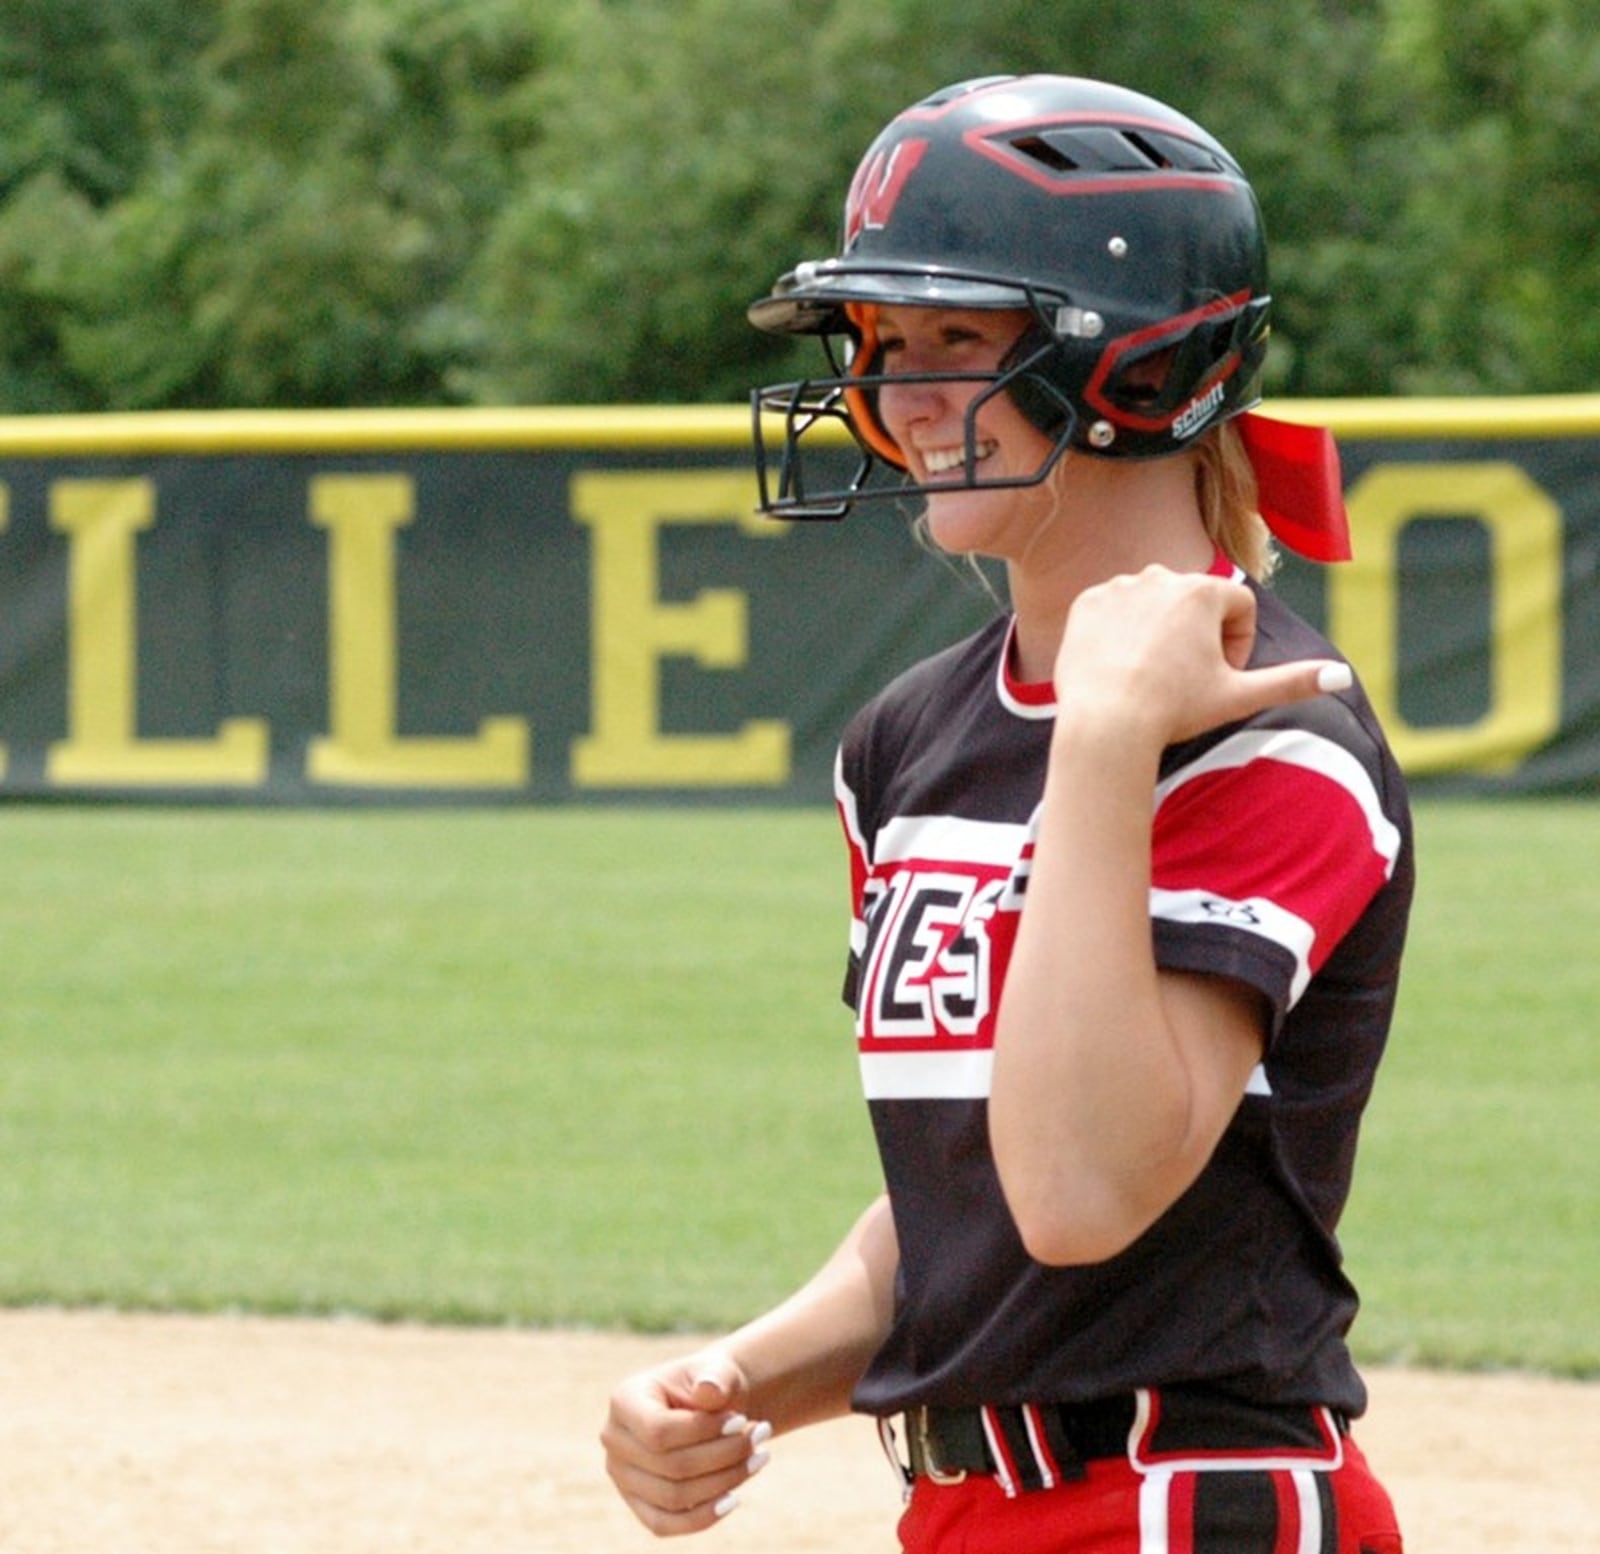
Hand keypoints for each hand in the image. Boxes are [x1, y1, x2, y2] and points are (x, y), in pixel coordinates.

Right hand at [601, 1348, 772, 1536]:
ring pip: (673, 1498)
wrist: (711, 1405)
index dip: (703, 1432)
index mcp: (624, 1400)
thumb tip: (709, 1391)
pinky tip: (735, 1497)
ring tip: (760, 1457)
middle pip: (670, 1467)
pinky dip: (703, 1516)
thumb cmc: (711, 1384)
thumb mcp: (716, 1370)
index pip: (658, 1431)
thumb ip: (715, 1377)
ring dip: (723, 1482)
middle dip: (724, 1455)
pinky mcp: (638, 1504)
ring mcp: (622, 1477)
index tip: (742, 1420)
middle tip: (761, 1436)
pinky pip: (666, 1524)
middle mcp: (614, 1440)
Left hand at [1054, 566, 1350, 747]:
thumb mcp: (1238, 697)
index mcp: (1204, 590)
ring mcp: (1119, 587)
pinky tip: (1119, 667)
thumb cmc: (1174, 710)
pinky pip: (1112, 611)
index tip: (1221, 676)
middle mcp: (1160, 576)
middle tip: (1183, 680)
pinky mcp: (1085, 603)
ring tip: (1151, 674)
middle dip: (1196, 636)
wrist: (1105, 724)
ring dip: (1157, 631)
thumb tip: (1343, 676)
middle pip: (1193, 602)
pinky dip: (1118, 635)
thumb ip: (1292, 681)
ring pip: (1152, 604)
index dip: (1237, 643)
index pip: (1238, 606)